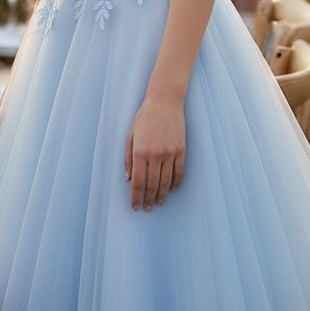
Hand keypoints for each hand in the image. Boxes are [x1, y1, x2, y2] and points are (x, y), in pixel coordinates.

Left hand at [124, 94, 184, 211]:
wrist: (165, 102)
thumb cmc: (144, 117)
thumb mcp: (130, 136)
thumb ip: (128, 159)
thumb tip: (128, 179)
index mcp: (140, 151)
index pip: (138, 182)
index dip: (135, 197)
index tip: (135, 207)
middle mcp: (155, 154)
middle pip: (152, 185)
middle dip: (148, 200)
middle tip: (146, 209)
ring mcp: (169, 153)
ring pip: (166, 181)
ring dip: (161, 195)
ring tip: (158, 203)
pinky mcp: (181, 150)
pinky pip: (179, 172)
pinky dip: (176, 183)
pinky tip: (172, 190)